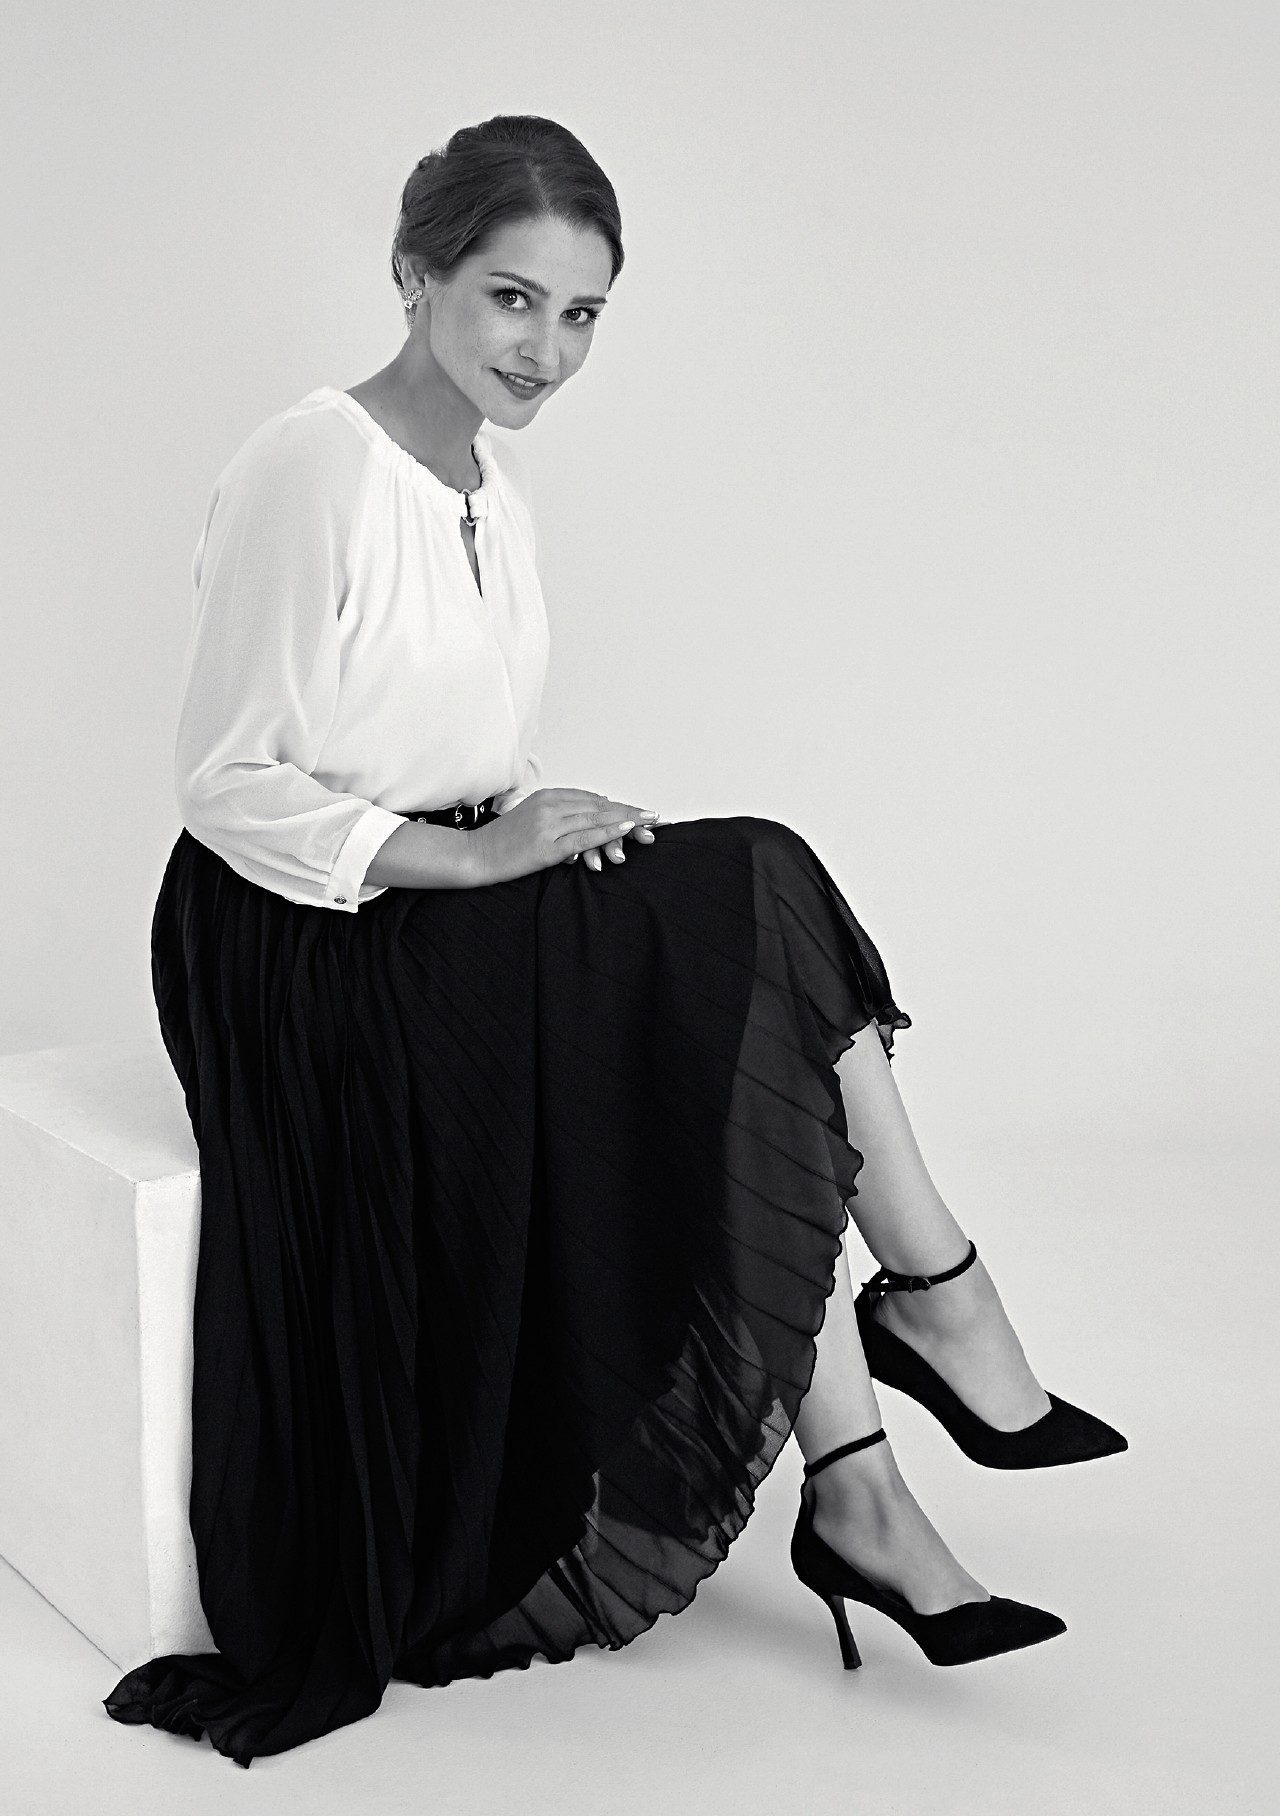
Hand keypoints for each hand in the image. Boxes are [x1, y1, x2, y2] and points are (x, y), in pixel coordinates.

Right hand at [468, 789, 659, 885]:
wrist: (476, 855)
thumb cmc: (504, 842)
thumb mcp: (533, 818)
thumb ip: (561, 814)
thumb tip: (592, 814)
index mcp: (548, 797)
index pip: (593, 800)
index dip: (620, 806)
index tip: (641, 812)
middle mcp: (551, 805)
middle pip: (600, 806)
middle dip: (630, 811)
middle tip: (656, 816)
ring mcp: (549, 824)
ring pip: (597, 818)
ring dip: (627, 819)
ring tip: (650, 821)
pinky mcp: (547, 845)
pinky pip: (585, 836)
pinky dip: (609, 832)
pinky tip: (627, 829)